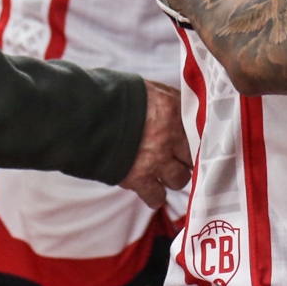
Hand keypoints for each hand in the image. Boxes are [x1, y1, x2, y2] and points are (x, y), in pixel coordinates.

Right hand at [117, 80, 191, 208]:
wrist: (83, 114)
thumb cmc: (113, 97)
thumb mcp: (147, 89)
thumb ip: (168, 99)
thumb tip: (180, 106)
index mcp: (174, 108)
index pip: (203, 129)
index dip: (200, 138)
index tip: (198, 143)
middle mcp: (170, 135)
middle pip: (194, 156)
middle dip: (187, 158)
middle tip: (180, 158)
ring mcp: (156, 158)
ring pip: (180, 179)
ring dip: (174, 178)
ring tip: (165, 173)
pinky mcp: (138, 178)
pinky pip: (157, 196)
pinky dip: (154, 196)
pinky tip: (151, 191)